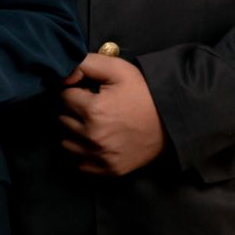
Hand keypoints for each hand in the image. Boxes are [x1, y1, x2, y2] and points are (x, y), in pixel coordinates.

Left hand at [59, 53, 165, 175]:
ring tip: (91, 122)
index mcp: (92, 110)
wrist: (172, 121)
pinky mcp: (108, 169)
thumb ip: (85, 64)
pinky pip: (79, 163)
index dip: (73, 91)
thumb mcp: (118, 69)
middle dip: (71, 110)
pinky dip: (82, 152)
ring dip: (73, 132)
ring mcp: (100, 156)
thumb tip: (62, 76)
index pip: (63, 97)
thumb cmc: (144, 92)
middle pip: (62, 120)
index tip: (86, 91)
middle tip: (89, 105)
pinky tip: (95, 141)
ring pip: (66, 142)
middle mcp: (92, 136)